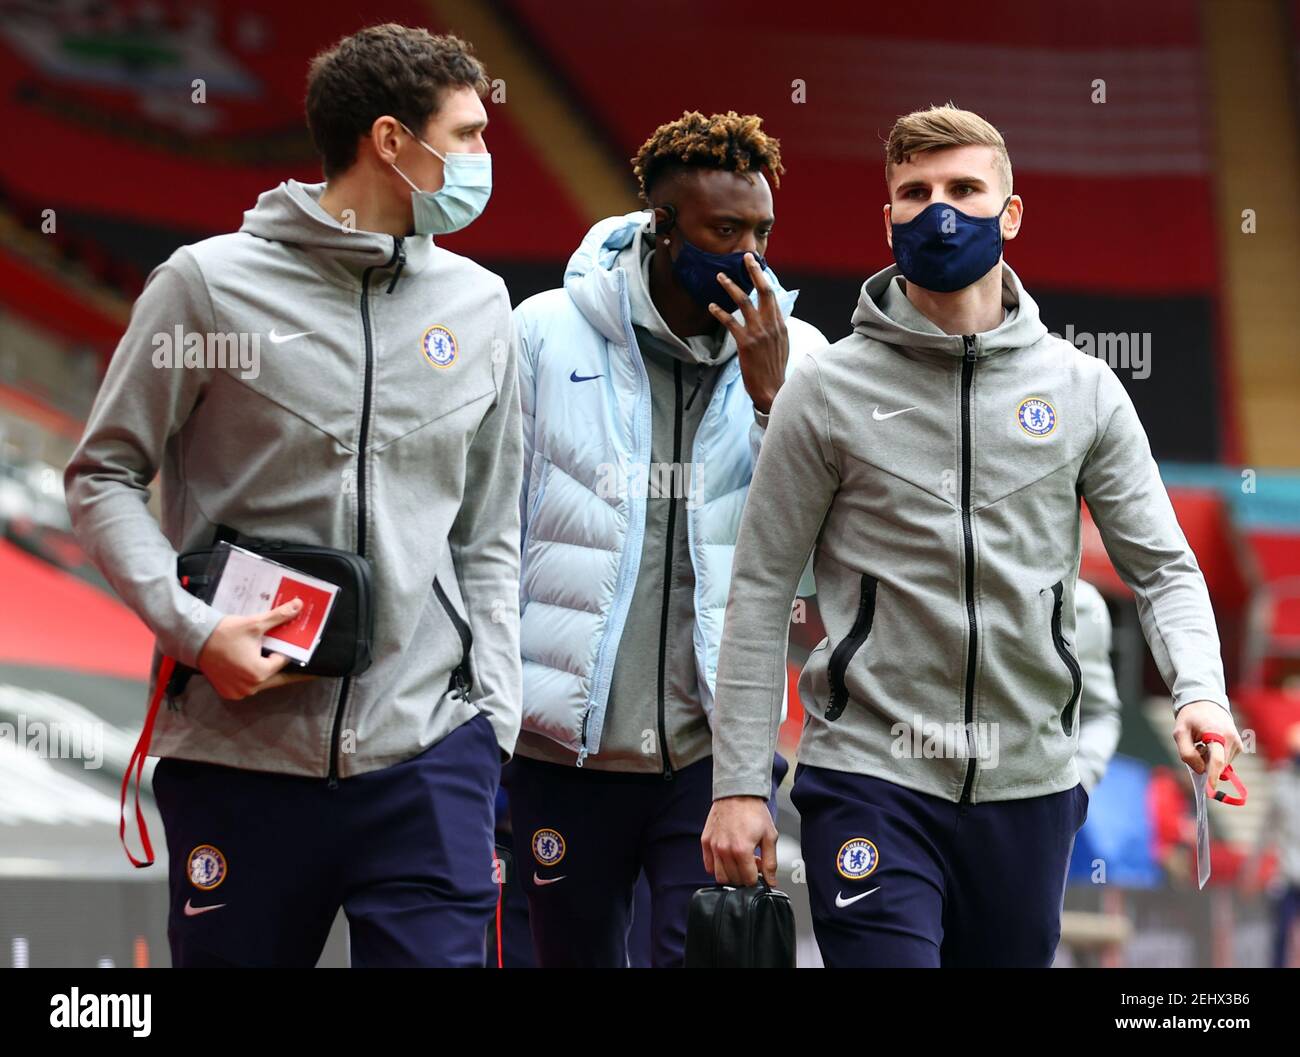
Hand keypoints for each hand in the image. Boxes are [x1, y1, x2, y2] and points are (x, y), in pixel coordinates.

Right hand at [196, 599, 317, 699]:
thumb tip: (298, 605)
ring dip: (268, 672)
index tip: (293, 646)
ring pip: (263, 683)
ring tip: (274, 661)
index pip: (282, 661)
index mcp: (259, 673)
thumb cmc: (225, 633)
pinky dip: (253, 678)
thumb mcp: (254, 624)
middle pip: (277, 676)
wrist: (194, 640)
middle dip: (285, 667)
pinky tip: (255, 666)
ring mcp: (239, 693)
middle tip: (300, 665)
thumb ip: (279, 617)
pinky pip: (249, 686)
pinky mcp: (229, 693)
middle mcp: (250, 687)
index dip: (285, 651)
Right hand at [701, 795, 776, 885]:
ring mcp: (713, 846)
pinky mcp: (705, 841)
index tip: (759, 867)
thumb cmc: (754, 812)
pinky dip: (718, 867)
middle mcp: (724, 850)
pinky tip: (727, 857)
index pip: (749, 880)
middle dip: (745, 875)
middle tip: (751, 862)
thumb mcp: (770, 836)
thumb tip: (771, 881)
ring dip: (731, 874)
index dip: (757, 877)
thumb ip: (770, 862)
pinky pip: (709, 866)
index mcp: (742, 850)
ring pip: (720, 877)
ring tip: (739, 860)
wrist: (737, 792)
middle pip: (735, 880)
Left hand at [708, 253, 788, 413]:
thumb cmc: (774, 368)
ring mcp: (759, 333)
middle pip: (764, 291)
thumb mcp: (782, 344)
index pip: (772, 295)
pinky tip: (711, 306)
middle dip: (754, 272)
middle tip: (745, 257)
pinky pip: (730, 322)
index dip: (763, 278)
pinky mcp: (746, 343)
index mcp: (780, 324)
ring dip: (731, 287)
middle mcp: (771, 325)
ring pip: (744, 302)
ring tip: (720, 277)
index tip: (755, 265)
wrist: (773, 390)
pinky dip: (720, 312)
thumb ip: (776, 327)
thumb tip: (771, 314)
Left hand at [1173, 700, 1242, 795]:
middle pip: (1218, 765)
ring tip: (1201, 744)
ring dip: (1209, 762)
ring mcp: (1237, 744)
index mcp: (1217, 733)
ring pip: (1221, 765)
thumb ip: (1187, 753)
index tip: (1210, 789)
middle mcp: (1231, 739)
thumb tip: (1200, 770)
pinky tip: (1209, 745)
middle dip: (1204, 765)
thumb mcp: (1179, 732)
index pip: (1217, 759)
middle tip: (1195, 749)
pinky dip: (1215, 759)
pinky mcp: (1239, 747)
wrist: (1206, 703)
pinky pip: (1224, 761)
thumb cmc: (1190, 718)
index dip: (1213, 775)